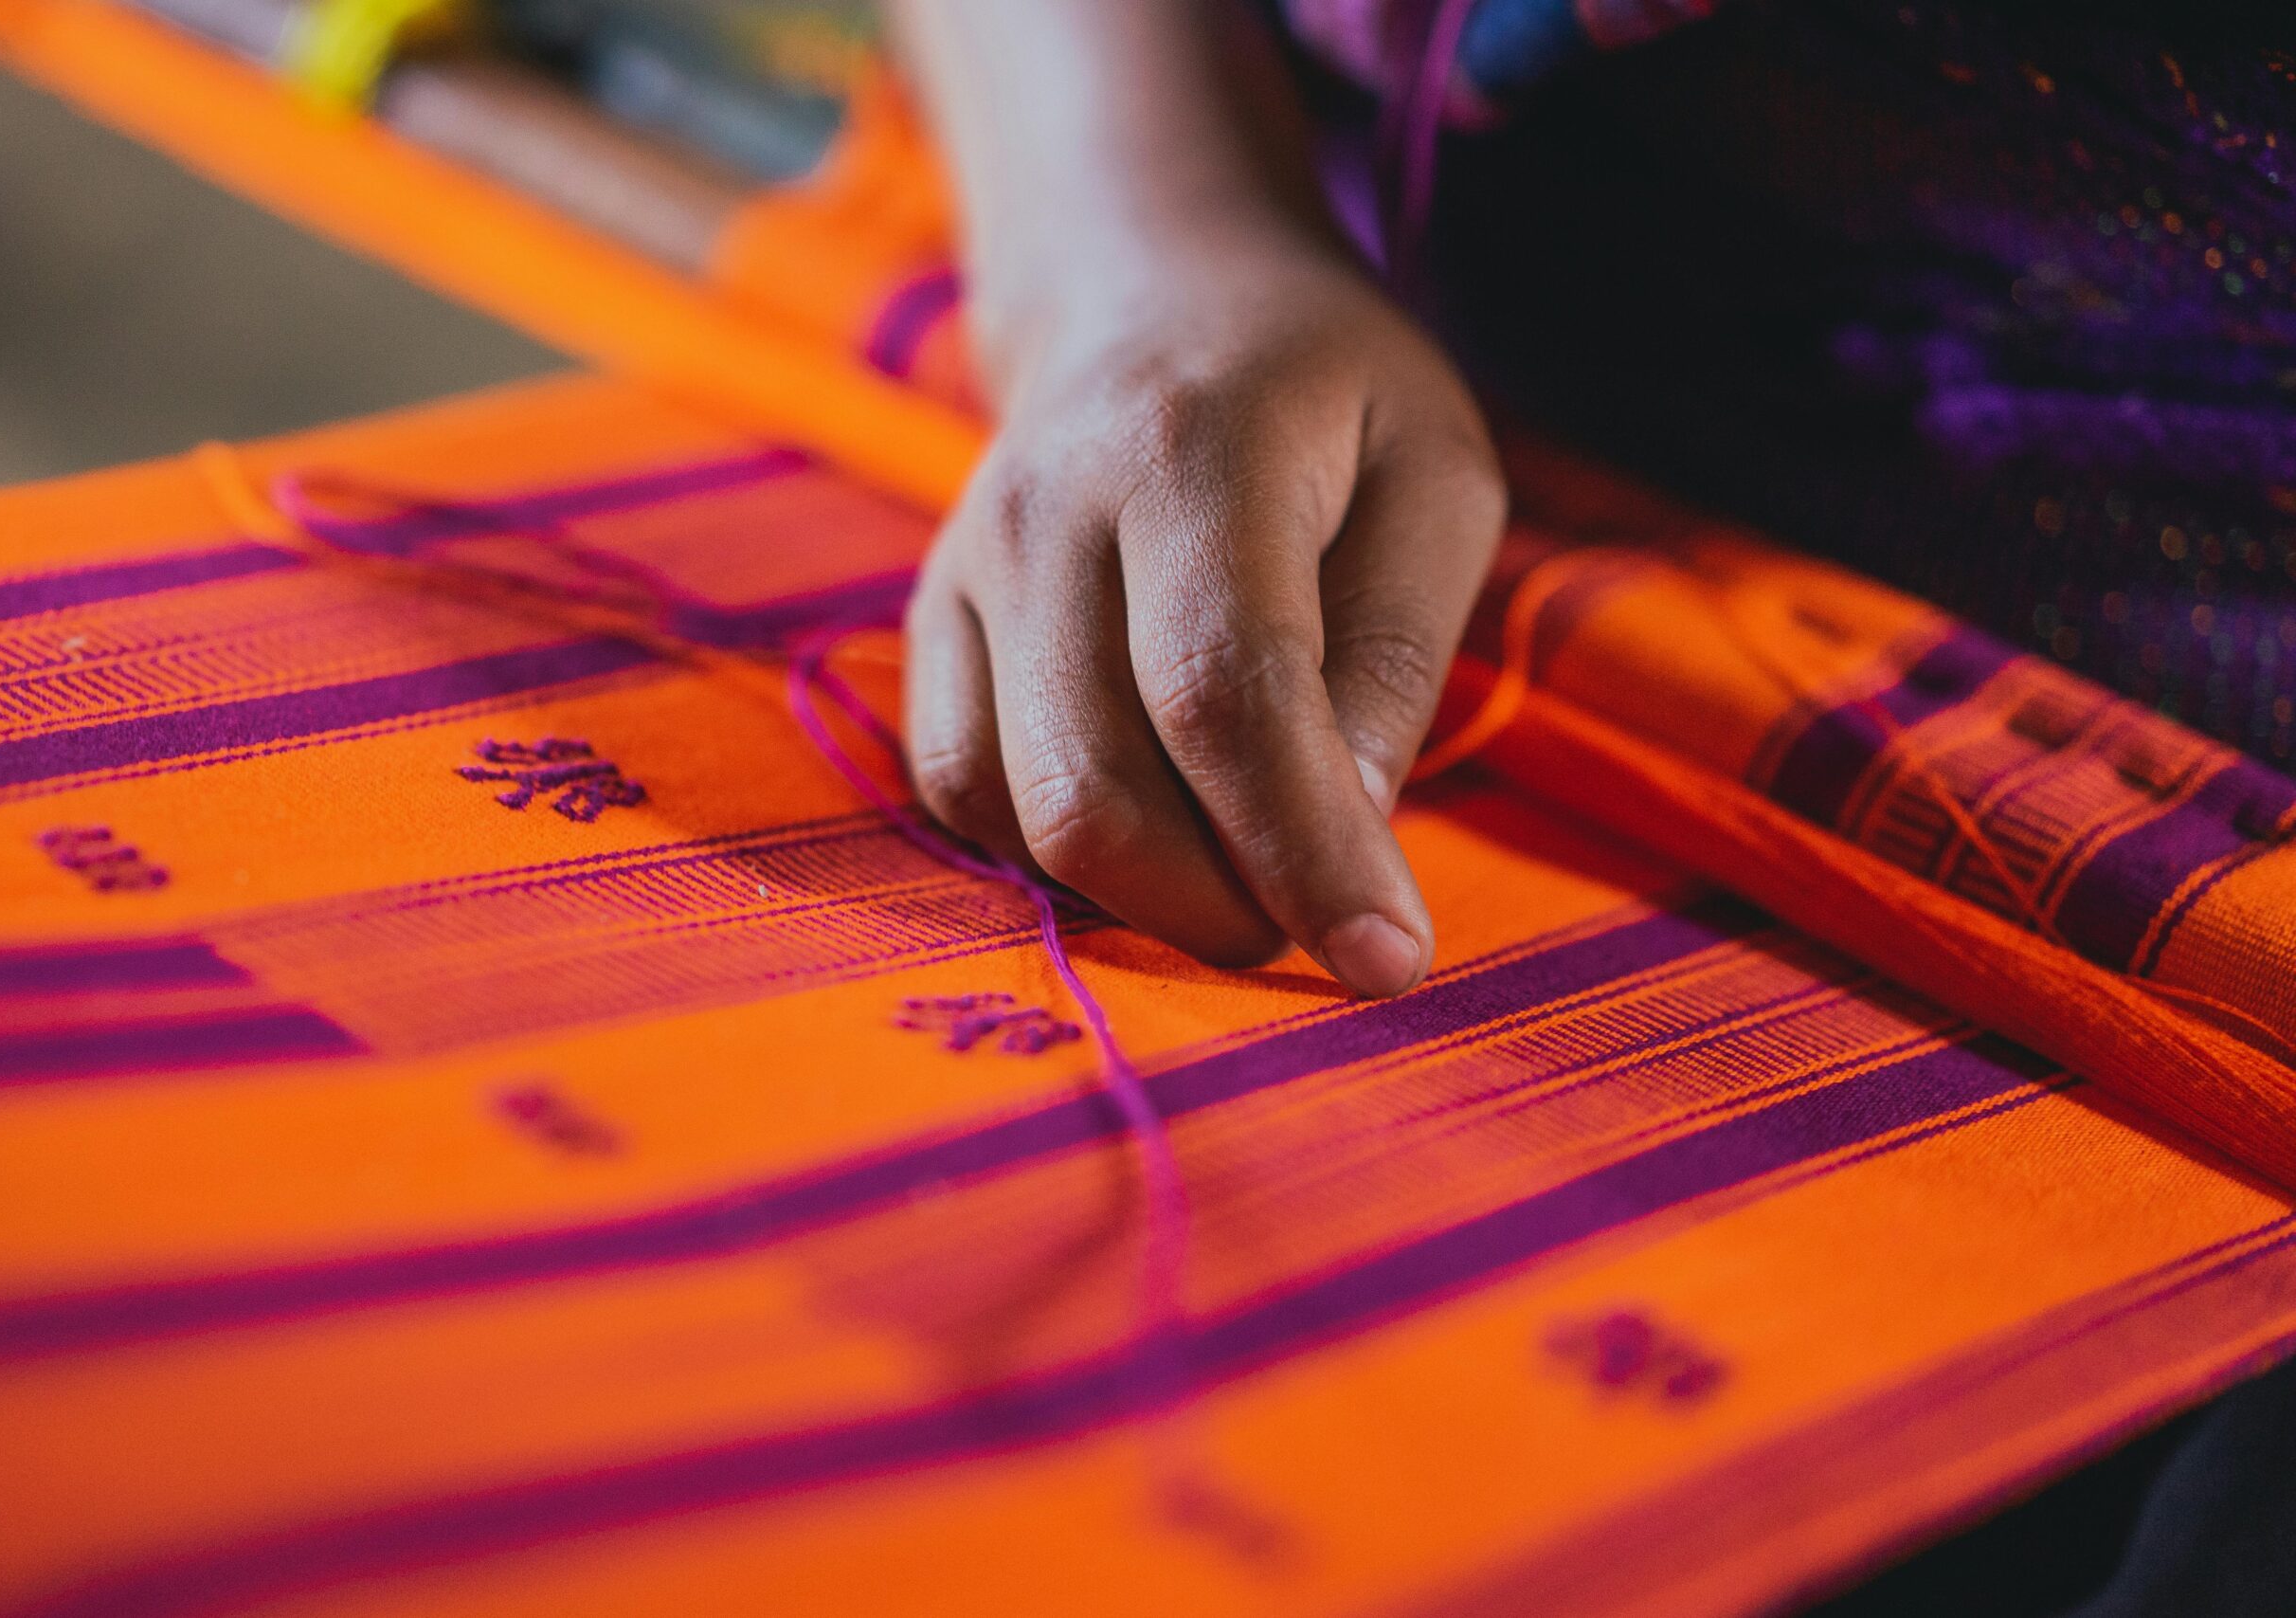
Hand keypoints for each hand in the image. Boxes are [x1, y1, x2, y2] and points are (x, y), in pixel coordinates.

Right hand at [903, 236, 1505, 995]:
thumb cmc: (1325, 396)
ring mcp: (964, 570)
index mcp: (1190, 452)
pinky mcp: (928, 624)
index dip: (1303, 850)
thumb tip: (1349, 839)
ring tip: (1247, 857)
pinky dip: (1061, 855)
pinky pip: (965, 796)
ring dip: (1147, 895)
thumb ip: (1398, 651)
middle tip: (1321, 908)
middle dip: (1222, 905)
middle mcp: (1044, 511)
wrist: (1146, 294)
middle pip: (1097, 790)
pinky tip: (1154, 815)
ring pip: (1020, 816)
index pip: (1226, 695)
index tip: (1388, 960)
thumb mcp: (1435, 477)